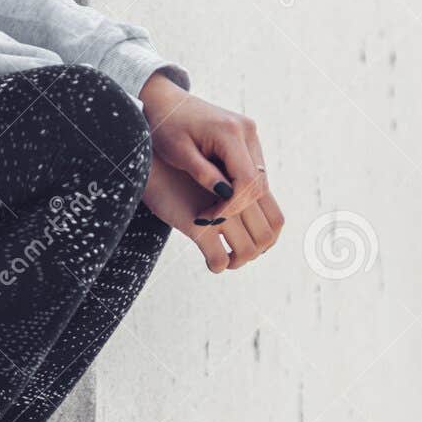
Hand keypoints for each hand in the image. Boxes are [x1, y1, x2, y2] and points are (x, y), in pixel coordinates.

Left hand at [137, 73, 283, 270]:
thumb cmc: (166, 126)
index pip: (246, 180)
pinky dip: (239, 189)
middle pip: (258, 183)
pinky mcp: (247, 139)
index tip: (208, 219)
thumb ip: (202, 173)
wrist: (165, 101)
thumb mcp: (178, 152)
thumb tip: (225, 195)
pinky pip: (252, 172)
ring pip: (259, 179)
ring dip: (239, 200)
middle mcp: (247, 131)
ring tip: (211, 211)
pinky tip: (217, 198)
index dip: (232, 206)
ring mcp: (250, 134)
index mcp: (230, 132)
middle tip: (208, 219)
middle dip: (237, 207)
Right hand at [141, 154, 278, 271]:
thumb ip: (230, 186)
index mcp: (245, 183)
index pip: (275, 219)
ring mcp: (219, 211)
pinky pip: (218, 258)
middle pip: (266, 236)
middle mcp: (237, 197)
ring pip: (248, 250)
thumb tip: (249, 212)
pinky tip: (210, 262)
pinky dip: (217, 265)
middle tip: (240, 254)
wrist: (146, 157)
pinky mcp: (197, 224)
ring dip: (239, 261)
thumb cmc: (177, 162)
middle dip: (256, 251)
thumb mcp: (210, 170)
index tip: (254, 242)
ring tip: (227, 260)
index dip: (269, 237)